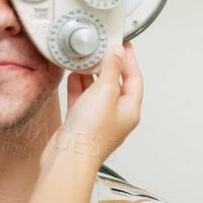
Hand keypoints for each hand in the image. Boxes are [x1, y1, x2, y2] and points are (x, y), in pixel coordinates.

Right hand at [43, 42, 142, 170]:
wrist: (68, 158)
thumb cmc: (90, 135)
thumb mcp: (105, 92)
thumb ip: (111, 70)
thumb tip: (117, 53)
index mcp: (129, 110)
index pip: (134, 78)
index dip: (129, 60)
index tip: (123, 44)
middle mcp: (115, 115)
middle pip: (115, 83)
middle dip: (107, 65)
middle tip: (101, 49)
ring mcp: (97, 119)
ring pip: (97, 91)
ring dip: (91, 74)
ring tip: (85, 59)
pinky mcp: (80, 122)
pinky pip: (82, 99)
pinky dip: (78, 86)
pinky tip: (72, 75)